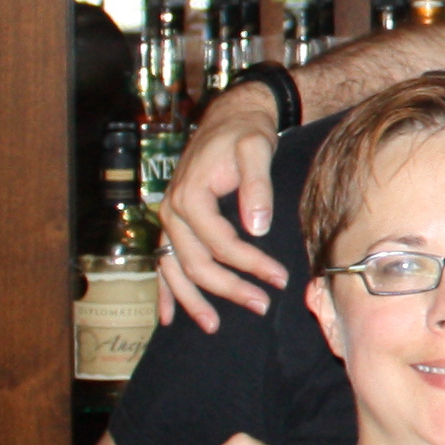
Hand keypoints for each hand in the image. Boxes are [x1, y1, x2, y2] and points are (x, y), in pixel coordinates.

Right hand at [154, 85, 293, 330]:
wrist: (230, 117)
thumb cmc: (245, 132)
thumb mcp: (256, 148)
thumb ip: (257, 186)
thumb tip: (257, 227)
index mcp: (190, 195)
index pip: (221, 243)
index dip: (250, 264)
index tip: (280, 278)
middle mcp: (172, 211)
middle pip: (197, 263)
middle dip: (229, 288)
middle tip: (261, 306)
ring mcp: (169, 220)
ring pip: (175, 270)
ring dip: (192, 300)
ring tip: (213, 326)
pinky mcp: (173, 225)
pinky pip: (164, 263)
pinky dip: (166, 291)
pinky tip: (169, 316)